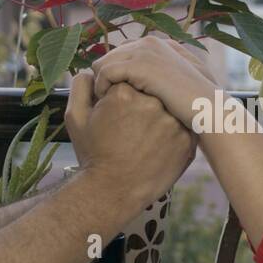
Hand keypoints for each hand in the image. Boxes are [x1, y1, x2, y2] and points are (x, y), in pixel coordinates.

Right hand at [65, 70, 195, 208]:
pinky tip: (157, 143)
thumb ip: (81, 86)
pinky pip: (182, 124)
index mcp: (124, 93)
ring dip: (159, 114)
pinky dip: (172, 130)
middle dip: (141, 101)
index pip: (128, 78)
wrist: (113, 192)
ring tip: (144, 135)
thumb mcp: (76, 118)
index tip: (117, 111)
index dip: (122, 93)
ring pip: (168, 105)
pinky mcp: (187, 139)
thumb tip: (92, 70)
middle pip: (150, 89)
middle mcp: (152, 103)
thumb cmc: (93, 155)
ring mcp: (173, 122)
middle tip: (130, 125)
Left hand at [91, 37, 218, 127]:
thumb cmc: (200, 104)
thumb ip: (166, 74)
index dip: (116, 73)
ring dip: (100, 83)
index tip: (113, 93)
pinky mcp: (139, 64)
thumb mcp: (183, 83)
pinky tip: (105, 104)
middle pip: (110, 56)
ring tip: (103, 104)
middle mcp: (150, 41)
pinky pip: (104, 72)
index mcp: (160, 44)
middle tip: (103, 100)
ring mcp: (144, 50)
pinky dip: (101, 88)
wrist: (210, 109)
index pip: (124, 52)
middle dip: (104, 77)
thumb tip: (152, 81)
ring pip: (103, 63)